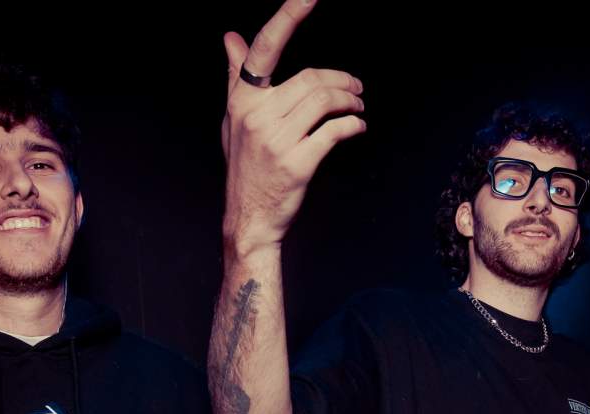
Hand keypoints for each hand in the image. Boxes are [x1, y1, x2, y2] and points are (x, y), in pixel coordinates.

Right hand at [222, 0, 366, 254]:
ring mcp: (277, 140)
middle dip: (341, 80)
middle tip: (357, 86)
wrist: (249, 218)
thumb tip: (231, 37)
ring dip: (350, 100)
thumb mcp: (234, 119)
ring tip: (358, 104)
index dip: (288, 17)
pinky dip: (352, 124)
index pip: (265, 48)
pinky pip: (334, 131)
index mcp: (243, 100)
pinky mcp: (298, 163)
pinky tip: (357, 126)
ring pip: (324, 101)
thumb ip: (237, 77)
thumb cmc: (244, 166)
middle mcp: (257, 115)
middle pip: (310, 79)